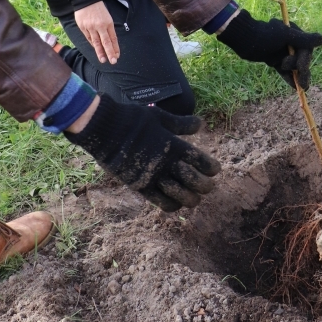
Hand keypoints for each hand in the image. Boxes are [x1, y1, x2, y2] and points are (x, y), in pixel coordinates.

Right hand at [66, 94, 220, 211]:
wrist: (105, 129)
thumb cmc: (133, 119)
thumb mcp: (160, 116)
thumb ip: (181, 124)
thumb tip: (200, 125)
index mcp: (174, 145)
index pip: (202, 161)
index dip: (212, 168)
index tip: (215, 170)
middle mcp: (167, 163)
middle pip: (195, 182)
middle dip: (206, 186)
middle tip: (208, 186)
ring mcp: (153, 177)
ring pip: (181, 196)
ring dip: (192, 198)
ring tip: (195, 197)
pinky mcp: (140, 186)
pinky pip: (162, 202)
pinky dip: (173, 205)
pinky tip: (176, 202)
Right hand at [74, 1, 119, 64]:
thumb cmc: (98, 8)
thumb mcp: (107, 17)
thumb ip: (108, 29)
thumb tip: (109, 42)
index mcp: (108, 23)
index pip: (113, 38)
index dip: (115, 47)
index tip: (117, 56)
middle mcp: (100, 26)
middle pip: (106, 42)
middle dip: (110, 52)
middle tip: (113, 61)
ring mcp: (90, 27)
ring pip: (96, 42)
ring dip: (100, 52)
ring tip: (103, 60)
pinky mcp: (83, 27)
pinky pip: (89, 38)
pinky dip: (93, 44)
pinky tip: (96, 49)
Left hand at [218, 9, 321, 88]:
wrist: (243, 39)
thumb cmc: (264, 35)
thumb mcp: (286, 36)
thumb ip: (305, 39)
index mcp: (294, 33)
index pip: (306, 48)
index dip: (305, 60)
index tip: (301, 68)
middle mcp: (290, 42)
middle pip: (301, 58)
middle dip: (300, 70)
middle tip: (302, 84)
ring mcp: (282, 52)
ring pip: (294, 66)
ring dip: (297, 76)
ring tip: (302, 87)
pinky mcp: (275, 60)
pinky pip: (284, 71)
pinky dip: (289, 78)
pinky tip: (295, 88)